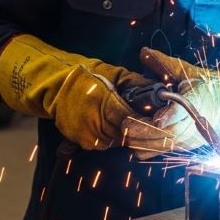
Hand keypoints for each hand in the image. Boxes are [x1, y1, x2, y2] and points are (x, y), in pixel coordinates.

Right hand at [0, 35, 152, 149]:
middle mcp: (94, 121)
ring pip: (116, 142)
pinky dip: (111, 137)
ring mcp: (86, 134)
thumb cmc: (89, 78)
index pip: (132, 120)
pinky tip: (111, 126)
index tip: (158, 123)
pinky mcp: (81, 141)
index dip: (146, 123)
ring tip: (126, 122)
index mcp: (104, 102)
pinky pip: (104, 144)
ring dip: (124, 134)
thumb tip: (161, 91)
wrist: (57, 86)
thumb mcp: (115, 75)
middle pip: (126, 135)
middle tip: (149, 126)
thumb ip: (137, 85)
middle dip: (138, 130)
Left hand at [125, 48, 219, 159]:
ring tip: (127, 129)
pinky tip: (136, 136)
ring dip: (141, 140)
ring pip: (162, 146)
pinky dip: (145, 147)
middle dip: (143, 130)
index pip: (184, 110)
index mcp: (197, 100)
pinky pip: (160, 152)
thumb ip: (164, 64)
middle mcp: (194, 123)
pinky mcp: (183, 147)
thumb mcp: (187, 72)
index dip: (170, 116)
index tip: (158, 119)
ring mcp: (189, 138)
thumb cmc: (204, 87)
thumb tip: (144, 52)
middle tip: (125, 123)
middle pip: (167, 134)